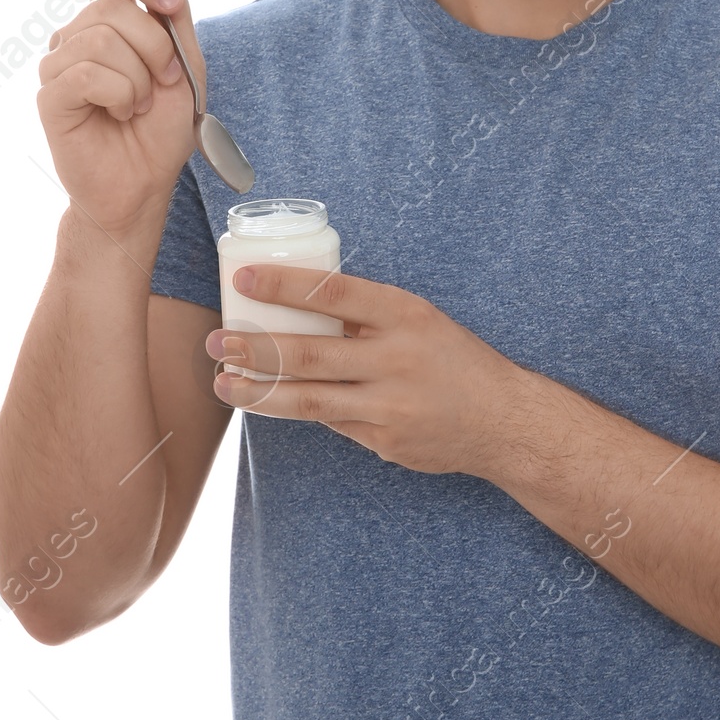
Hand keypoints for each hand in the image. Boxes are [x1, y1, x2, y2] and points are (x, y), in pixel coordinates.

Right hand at [36, 0, 200, 235]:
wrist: (145, 183)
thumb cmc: (161, 127)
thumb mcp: (184, 62)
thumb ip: (174, 12)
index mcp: (109, 21)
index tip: (172, 4)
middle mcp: (78, 36)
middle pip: (112, 6)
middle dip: (155, 46)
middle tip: (164, 81)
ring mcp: (59, 64)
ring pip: (101, 39)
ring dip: (139, 77)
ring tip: (139, 104)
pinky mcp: (50, 96)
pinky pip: (87, 73)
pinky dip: (120, 94)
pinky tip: (121, 113)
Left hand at [202, 266, 535, 479]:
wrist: (502, 420)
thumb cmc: (454, 360)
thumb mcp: (419, 321)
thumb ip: (368, 316)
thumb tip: (301, 302)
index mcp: (405, 314)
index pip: (334, 292)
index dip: (285, 285)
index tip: (245, 280)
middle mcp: (396, 358)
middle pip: (310, 353)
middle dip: (255, 347)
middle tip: (217, 340)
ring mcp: (389, 404)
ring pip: (309, 398)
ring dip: (259, 391)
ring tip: (224, 382)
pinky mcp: (384, 440)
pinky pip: (331, 423)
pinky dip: (297, 411)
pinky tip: (267, 403)